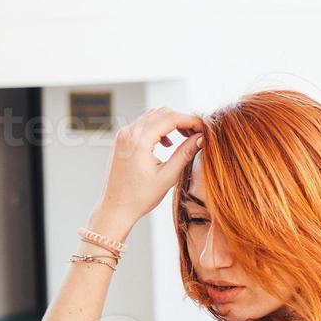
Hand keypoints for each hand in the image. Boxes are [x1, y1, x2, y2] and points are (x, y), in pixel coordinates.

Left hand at [92, 107, 204, 233]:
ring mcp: (123, 135)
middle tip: (198, 132)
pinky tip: (167, 143)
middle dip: (182, 119)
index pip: (170, 118)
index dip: (190, 120)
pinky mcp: (122, 139)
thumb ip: (185, 154)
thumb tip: (201, 138)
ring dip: (171, 122)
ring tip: (186, 137)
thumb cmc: (140, 197)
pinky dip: (159, 128)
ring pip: (152, 116)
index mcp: (139, 141)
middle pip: (161, 112)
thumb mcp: (168, 176)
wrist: (116, 207)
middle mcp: (128, 133)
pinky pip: (143, 124)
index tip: (204, 127)